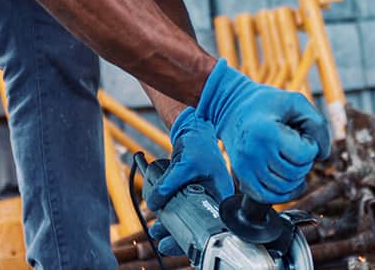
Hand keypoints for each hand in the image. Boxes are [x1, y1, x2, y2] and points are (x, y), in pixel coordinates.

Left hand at [146, 107, 233, 254]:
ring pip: (188, 218)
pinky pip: (181, 207)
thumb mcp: (184, 165)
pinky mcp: (192, 191)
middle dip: (180, 235)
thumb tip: (153, 203)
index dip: (199, 239)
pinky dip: (170, 212)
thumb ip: (169, 184)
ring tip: (156, 231)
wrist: (194, 128)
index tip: (182, 246)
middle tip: (163, 242)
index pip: (214, 226)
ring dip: (172, 225)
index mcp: (222, 195)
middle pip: (199, 226)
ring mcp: (203, 195)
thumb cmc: (199, 143)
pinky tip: (158, 216)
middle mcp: (214, 198)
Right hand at [195, 59, 330, 203]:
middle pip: (295, 173)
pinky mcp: (241, 178)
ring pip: (284, 188)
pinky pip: (269, 197)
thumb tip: (322, 156)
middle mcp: (253, 153)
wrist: (232, 107)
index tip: (300, 135)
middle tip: (293, 145)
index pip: (304, 155)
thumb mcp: (296, 101)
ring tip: (286, 157)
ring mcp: (245, 168)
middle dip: (302, 161)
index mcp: (266, 133)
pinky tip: (283, 176)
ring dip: (293, 176)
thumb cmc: (266, 103)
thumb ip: (317, 124)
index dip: (310, 146)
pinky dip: (281, 191)